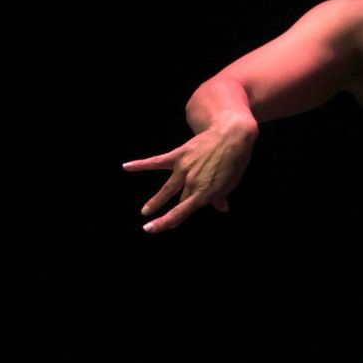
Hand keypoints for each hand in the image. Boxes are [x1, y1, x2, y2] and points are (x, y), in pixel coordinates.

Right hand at [123, 115, 256, 231]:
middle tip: (152, 223)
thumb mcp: (232, 181)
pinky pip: (156, 161)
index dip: (167, 222)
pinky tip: (126, 166)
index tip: (152, 229)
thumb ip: (221, 196)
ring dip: (155, 200)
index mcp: (205, 192)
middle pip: (178, 200)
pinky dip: (141, 164)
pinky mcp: (178, 155)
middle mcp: (192, 182)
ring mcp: (183, 169)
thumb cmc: (235, 159)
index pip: (182, 212)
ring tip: (145, 211)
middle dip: (169, 212)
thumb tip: (222, 208)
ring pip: (166, 188)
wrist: (231, 134)